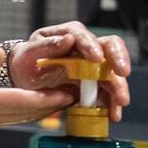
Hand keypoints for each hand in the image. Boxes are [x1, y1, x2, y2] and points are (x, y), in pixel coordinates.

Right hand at [0, 46, 74, 136]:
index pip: (21, 102)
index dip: (48, 98)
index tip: (70, 93)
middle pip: (24, 113)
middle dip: (51, 105)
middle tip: (76, 95)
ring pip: (15, 118)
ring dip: (39, 110)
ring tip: (60, 98)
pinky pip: (4, 119)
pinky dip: (22, 111)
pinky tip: (29, 104)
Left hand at [8, 21, 131, 121]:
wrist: (25, 79)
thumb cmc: (26, 61)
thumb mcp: (30, 53)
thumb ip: (48, 46)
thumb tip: (69, 38)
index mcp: (69, 34)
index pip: (83, 35)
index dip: (91, 46)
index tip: (96, 58)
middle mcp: (85, 47)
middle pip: (109, 46)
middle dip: (118, 59)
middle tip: (122, 73)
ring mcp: (92, 66)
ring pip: (112, 72)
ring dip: (118, 87)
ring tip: (119, 103)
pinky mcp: (94, 84)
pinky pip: (107, 91)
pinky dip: (112, 103)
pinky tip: (113, 113)